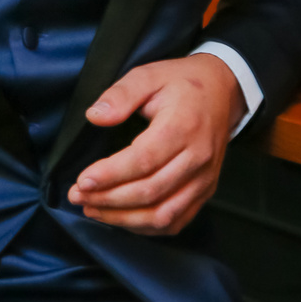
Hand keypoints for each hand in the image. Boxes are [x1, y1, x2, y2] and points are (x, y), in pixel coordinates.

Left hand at [67, 54, 244, 235]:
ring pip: (163, 214)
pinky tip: (122, 218)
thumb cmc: (182, 83)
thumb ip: (121, 94)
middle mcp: (198, 157)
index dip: (111, 175)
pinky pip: (176, 221)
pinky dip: (146, 227)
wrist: (223, 90)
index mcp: (184, 125)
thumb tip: (94, 116)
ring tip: (93, 210)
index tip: (82, 180)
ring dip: (124, 218)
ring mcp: (204, 178)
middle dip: (109, 199)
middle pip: (151, 191)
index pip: (144, 159)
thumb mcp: (149, 74)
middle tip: (78, 196)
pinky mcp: (205, 191)